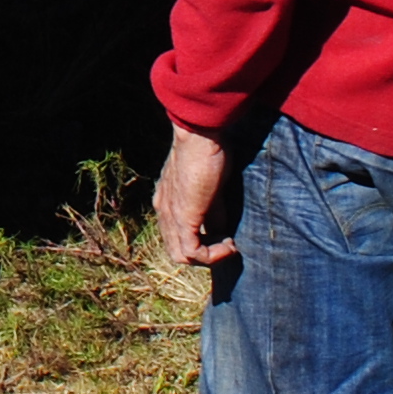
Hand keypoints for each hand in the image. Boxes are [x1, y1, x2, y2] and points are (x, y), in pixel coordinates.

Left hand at [156, 123, 239, 265]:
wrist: (198, 136)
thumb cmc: (206, 152)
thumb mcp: (211, 188)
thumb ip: (213, 210)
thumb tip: (222, 231)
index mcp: (165, 202)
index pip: (176, 235)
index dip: (199, 242)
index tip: (224, 236)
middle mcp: (163, 212)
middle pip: (176, 250)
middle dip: (203, 254)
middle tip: (227, 244)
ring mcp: (170, 216)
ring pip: (180, 255)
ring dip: (208, 257)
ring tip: (229, 245)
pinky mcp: (183, 218)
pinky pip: (191, 252)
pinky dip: (212, 256)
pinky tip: (229, 245)